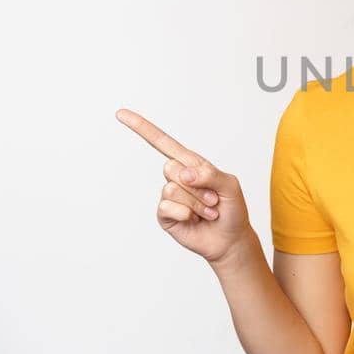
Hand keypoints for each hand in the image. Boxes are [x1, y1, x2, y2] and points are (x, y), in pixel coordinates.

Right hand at [117, 108, 252, 264]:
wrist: (230, 240)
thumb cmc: (232, 210)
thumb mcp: (230, 186)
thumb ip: (210, 174)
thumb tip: (184, 173)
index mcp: (191, 163)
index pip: (163, 142)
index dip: (142, 128)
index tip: (120, 114)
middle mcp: (177, 177)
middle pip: (171, 167)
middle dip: (197, 186)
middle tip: (212, 199)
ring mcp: (170, 196)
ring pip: (172, 189)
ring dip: (196, 203)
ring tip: (208, 211)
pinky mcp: (165, 215)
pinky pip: (167, 207)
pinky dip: (187, 214)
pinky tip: (195, 220)